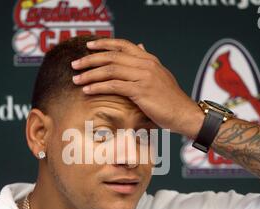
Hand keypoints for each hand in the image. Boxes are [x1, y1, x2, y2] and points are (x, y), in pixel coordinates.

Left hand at [70, 38, 204, 138]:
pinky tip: (87, 90)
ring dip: (90, 74)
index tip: (88, 45)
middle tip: (75, 64)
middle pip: (112, 56)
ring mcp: (144, 76)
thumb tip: (140, 46)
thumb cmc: (170, 100)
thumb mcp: (160, 76)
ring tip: (76, 79)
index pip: (123, 45)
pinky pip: (114, 86)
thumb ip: (147, 63)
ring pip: (110, 70)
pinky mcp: (141, 91)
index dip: (104, 44)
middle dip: (90, 59)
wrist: (184, 114)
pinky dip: (98, 87)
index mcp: (149, 60)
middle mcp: (146, 64)